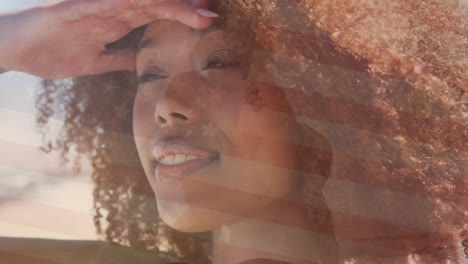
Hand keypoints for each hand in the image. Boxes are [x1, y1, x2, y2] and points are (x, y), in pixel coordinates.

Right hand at [0, 0, 215, 77]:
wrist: (12, 48)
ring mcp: (93, 7)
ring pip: (137, 1)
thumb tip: (140, 65)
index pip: (155, 14)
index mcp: (115, 22)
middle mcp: (109, 10)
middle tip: (212, 14)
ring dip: (167, 4)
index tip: (208, 23)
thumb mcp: (94, 62)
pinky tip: (148, 5)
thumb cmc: (51, 51)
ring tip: (196, 10)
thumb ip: (118, 59)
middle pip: (154, 5)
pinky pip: (105, 4)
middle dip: (185, 9)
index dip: (182, 17)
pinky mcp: (74, 10)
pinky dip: (127, 4)